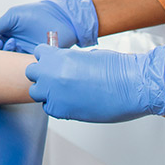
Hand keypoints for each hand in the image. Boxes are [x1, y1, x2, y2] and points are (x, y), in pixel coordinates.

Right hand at [0, 0, 98, 52]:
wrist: (61, 19)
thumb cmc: (38, 14)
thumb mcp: (12, 17)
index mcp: (6, 33)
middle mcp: (12, 44)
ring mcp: (21, 53)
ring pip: (5, 60)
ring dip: (5, 52)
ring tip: (12, 42)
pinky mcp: (31, 60)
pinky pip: (18, 65)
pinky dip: (15, 61)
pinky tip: (17, 51)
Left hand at [25, 43, 164, 121]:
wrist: (131, 86)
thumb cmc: (117, 69)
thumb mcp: (88, 55)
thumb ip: (69, 60)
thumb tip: (65, 65)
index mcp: (59, 56)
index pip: (38, 53)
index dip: (46, 58)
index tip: (53, 62)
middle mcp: (52, 74)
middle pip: (32, 73)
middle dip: (42, 75)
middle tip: (57, 78)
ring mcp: (55, 94)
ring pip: (36, 92)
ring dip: (47, 92)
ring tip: (64, 92)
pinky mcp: (62, 111)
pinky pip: (49, 108)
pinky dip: (57, 106)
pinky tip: (71, 103)